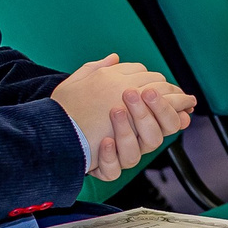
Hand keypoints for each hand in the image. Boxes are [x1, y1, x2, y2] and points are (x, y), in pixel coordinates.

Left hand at [51, 55, 192, 179]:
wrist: (53, 130)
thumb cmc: (73, 107)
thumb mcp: (88, 86)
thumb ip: (103, 73)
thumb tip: (116, 57)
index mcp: (138, 123)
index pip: (168, 118)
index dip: (174, 106)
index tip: (159, 90)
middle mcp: (132, 141)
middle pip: (157, 135)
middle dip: (150, 114)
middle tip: (135, 93)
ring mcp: (118, 156)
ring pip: (136, 154)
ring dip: (127, 131)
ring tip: (115, 111)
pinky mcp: (104, 168)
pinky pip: (113, 171)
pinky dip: (110, 156)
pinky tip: (105, 141)